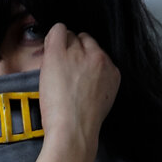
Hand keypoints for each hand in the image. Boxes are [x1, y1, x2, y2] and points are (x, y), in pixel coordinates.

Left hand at [38, 22, 120, 149]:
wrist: (73, 131)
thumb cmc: (82, 125)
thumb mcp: (101, 102)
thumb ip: (97, 83)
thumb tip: (84, 75)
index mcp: (112, 72)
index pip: (97, 53)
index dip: (84, 60)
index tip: (76, 72)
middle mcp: (100, 59)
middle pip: (85, 41)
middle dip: (74, 52)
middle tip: (64, 72)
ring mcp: (80, 54)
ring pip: (71, 36)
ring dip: (62, 48)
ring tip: (55, 70)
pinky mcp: (60, 53)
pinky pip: (57, 30)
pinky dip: (52, 36)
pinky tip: (50, 49)